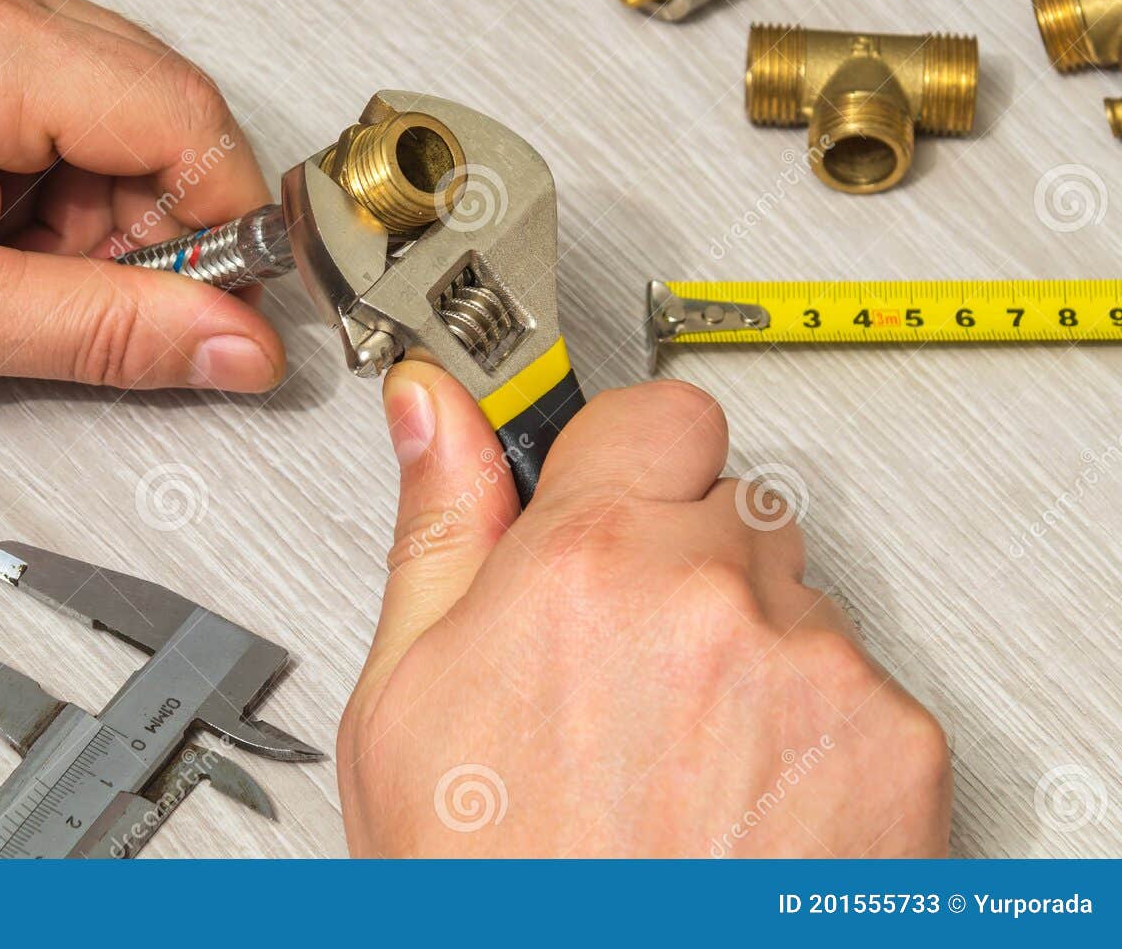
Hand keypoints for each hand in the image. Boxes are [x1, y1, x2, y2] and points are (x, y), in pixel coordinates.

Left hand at [0, 0, 281, 396]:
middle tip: (87, 299)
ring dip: (88, 202)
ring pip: (104, 99)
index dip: (221, 220)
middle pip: (150, 101)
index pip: (182, 113)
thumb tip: (230, 343)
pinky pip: (46, 86)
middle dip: (145, 218)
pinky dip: (41, 172)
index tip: (222, 299)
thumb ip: (108, 331)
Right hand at [339, 363, 950, 856]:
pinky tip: (736, 801)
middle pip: (727, 504)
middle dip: (678, 561)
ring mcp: (814, 669)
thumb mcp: (408, 700)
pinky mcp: (896, 742)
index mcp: (583, 564)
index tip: (611, 497)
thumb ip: (441, 527)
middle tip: (620, 666)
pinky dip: (809, 725)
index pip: (657, 416)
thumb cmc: (491, 887)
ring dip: (744, 644)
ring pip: (791, 595)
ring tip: (675, 755)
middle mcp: (710, 598)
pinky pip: (855, 680)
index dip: (627, 460)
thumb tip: (434, 415)